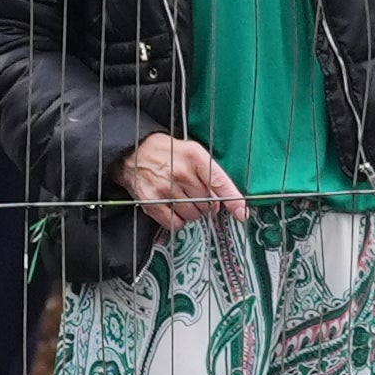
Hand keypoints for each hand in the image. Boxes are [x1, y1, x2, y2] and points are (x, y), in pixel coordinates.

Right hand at [115, 131, 251, 230]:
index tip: (242, 213)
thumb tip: (222, 201)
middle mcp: (181, 172)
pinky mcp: (152, 202)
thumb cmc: (166, 152)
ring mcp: (166, 188)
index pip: (219, 182)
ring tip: (182, 199)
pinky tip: (173, 209)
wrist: (132, 151)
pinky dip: (178, 221)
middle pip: (207, 202)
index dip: (233, 200)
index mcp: (194, 156)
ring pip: (193, 215)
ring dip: (192, 213)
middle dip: (206, 203)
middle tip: (194, 195)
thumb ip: (208, 174)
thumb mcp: (191, 152)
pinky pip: (175, 223)